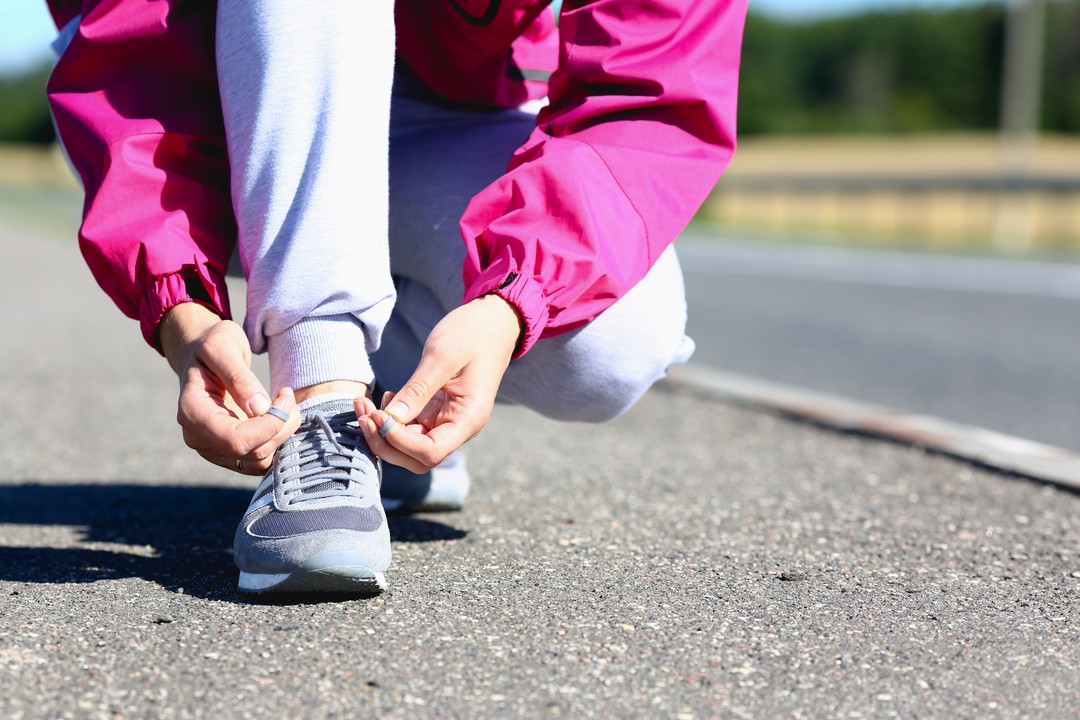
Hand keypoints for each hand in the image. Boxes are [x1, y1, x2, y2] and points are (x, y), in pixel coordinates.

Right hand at [160, 303, 299, 473]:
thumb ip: (239, 378)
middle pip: (251, 453)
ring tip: (284, 404)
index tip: (285, 397)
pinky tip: (278, 417)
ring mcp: (213, 449)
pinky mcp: (229, 452)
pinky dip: (276, 441)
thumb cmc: (212, 346)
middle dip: (281, 427)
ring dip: (282, 434)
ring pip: (259, 461)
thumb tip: (260, 408)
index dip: (269, 426)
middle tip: (288, 397)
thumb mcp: (223, 348)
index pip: (235, 440)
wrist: (204, 356)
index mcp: (192, 412)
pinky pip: (260, 460)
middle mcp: (198, 437)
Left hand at [356, 294, 522, 472]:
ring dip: (384, 433)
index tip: (378, 416)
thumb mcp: (442, 356)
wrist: (492, 323)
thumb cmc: (472, 334)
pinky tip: (385, 399)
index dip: (399, 442)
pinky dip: (392, 421)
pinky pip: (411, 430)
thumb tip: (390, 419)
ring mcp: (448, 422)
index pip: (431, 451)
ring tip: (366, 405)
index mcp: (469, 418)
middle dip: (386, 442)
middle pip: (418, 458)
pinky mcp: (437, 413)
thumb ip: (417, 390)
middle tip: (364, 414)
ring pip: (411, 447)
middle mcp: (460, 427)